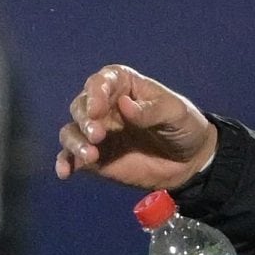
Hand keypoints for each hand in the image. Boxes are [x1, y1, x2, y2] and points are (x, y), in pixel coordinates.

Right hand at [54, 64, 216, 187]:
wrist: (190, 162)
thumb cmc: (184, 126)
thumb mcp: (175, 113)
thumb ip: (151, 110)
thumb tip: (124, 105)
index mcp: (124, 86)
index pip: (101, 81)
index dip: (95, 93)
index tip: (97, 109)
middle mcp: (104, 106)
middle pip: (81, 106)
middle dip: (84, 120)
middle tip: (97, 135)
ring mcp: (97, 132)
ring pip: (72, 131)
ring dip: (74, 141)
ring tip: (90, 155)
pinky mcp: (95, 158)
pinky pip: (72, 157)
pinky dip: (65, 162)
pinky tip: (65, 172)